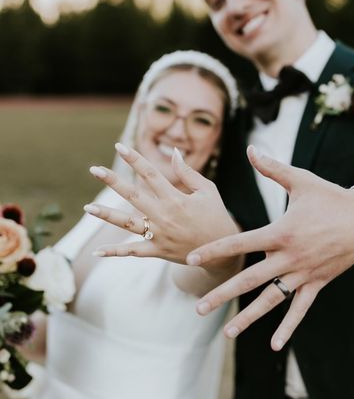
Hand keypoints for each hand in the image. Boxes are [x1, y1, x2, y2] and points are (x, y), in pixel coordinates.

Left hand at [86, 144, 238, 267]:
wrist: (221, 250)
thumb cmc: (215, 215)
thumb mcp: (208, 190)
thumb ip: (188, 173)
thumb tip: (175, 152)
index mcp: (176, 197)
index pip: (150, 173)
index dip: (134, 158)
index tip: (119, 146)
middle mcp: (164, 215)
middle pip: (132, 195)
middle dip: (112, 181)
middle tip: (94, 169)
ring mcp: (159, 234)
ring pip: (127, 223)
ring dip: (107, 215)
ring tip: (88, 207)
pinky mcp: (158, 251)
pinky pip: (133, 252)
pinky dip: (115, 252)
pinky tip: (98, 251)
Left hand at [187, 145, 353, 349]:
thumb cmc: (331, 197)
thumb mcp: (301, 180)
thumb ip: (272, 168)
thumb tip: (251, 149)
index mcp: (281, 232)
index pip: (241, 242)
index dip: (215, 249)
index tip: (192, 258)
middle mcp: (290, 257)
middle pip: (251, 279)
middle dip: (223, 293)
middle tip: (199, 308)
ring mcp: (304, 274)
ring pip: (272, 300)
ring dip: (250, 317)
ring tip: (228, 332)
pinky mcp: (318, 283)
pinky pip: (301, 309)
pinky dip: (288, 327)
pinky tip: (275, 346)